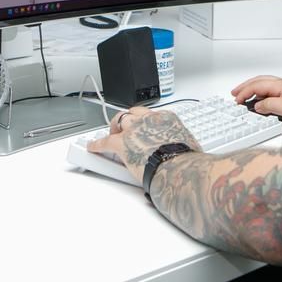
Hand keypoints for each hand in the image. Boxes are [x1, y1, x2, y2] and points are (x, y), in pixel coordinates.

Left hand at [87, 107, 201, 182]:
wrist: (178, 168)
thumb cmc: (186, 159)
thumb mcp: (189, 144)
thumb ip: (182, 143)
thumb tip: (187, 150)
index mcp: (166, 118)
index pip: (150, 114)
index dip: (143, 120)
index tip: (143, 125)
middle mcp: (148, 119)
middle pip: (131, 113)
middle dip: (126, 120)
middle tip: (124, 128)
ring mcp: (133, 130)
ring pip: (118, 122)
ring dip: (113, 128)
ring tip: (110, 134)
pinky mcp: (121, 144)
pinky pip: (105, 142)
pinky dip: (97, 145)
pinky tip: (92, 147)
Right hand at [231, 75, 281, 127]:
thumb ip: (269, 105)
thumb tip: (257, 105)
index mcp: (281, 84)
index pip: (258, 85)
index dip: (245, 91)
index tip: (237, 99)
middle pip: (260, 81)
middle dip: (245, 87)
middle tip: (235, 93)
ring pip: (265, 86)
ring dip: (252, 90)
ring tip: (244, 97)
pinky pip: (270, 92)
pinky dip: (261, 95)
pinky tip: (259, 101)